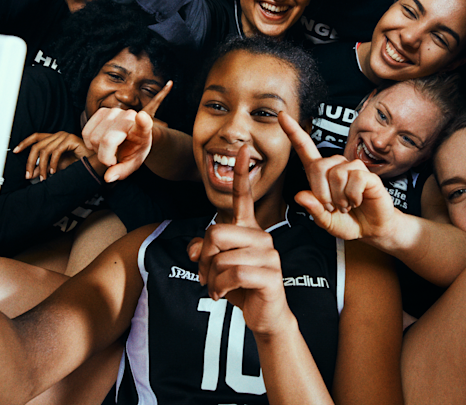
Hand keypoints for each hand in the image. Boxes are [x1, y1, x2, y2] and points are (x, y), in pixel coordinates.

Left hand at [13, 132, 89, 180]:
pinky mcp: (71, 139)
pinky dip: (53, 164)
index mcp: (54, 138)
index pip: (36, 137)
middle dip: (31, 162)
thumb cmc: (79, 163)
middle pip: (37, 146)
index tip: (16, 150)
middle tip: (29, 175)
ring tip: (44, 177)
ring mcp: (64, 136)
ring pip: (45, 150)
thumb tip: (31, 173)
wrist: (95, 163)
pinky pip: (56, 152)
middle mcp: (58, 135)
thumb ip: (44, 168)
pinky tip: (54, 172)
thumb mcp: (56, 167)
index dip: (25, 143)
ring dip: (43, 167)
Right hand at [81, 81, 171, 182]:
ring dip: (96, 149)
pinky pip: (86, 131)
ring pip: (93, 137)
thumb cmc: (134, 150)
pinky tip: (100, 144)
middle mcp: (128, 117)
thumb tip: (108, 177)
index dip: (142, 121)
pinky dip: (89, 142)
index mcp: (142, 131)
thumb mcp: (132, 164)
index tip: (142, 117)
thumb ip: (121, 171)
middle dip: (105, 156)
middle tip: (112, 158)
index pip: (144, 124)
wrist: (132, 137)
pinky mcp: (102, 111)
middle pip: (106, 140)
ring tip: (107, 150)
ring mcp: (114, 112)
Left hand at [187, 144, 291, 336]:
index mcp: (249, 229)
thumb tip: (195, 249)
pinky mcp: (270, 273)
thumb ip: (203, 252)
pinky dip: (220, 288)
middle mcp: (261, 236)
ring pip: (221, 258)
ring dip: (211, 280)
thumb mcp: (216, 268)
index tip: (242, 150)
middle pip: (215, 233)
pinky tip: (224, 296)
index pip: (243, 197)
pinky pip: (233, 274)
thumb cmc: (242, 288)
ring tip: (218, 289)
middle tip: (208, 277)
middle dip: (204, 260)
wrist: (265, 316)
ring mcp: (268, 253)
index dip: (241, 174)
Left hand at [280, 112, 396, 240]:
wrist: (371, 228)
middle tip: (333, 206)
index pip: (305, 148)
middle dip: (322, 193)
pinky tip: (357, 200)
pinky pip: (355, 178)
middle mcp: (335, 166)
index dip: (293, 132)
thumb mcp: (325, 221)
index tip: (282, 115)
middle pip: (319, 166)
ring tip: (346, 204)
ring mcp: (352, 168)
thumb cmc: (347, 221)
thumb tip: (300, 196)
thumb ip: (313, 210)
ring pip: (337, 174)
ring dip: (340, 197)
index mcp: (320, 174)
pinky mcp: (367, 174)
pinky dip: (353, 196)